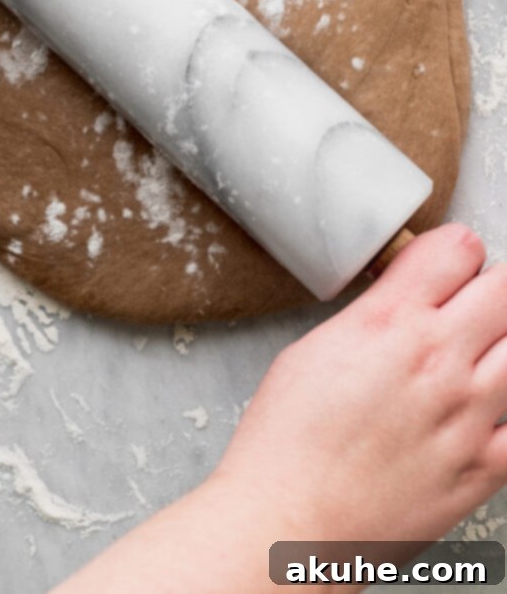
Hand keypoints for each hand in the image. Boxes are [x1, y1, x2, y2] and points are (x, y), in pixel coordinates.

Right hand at [57, 225, 506, 592]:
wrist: (290, 523)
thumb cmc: (286, 442)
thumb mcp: (314, 348)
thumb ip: (372, 315)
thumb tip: (399, 299)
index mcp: (389, 321)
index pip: (458, 248)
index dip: (449, 252)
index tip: (439, 267)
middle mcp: (438, 359)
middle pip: (505, 288)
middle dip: (484, 289)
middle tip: (461, 309)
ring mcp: (469, 414)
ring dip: (499, 344)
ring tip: (469, 359)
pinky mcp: (484, 466)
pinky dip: (503, 409)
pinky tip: (476, 411)